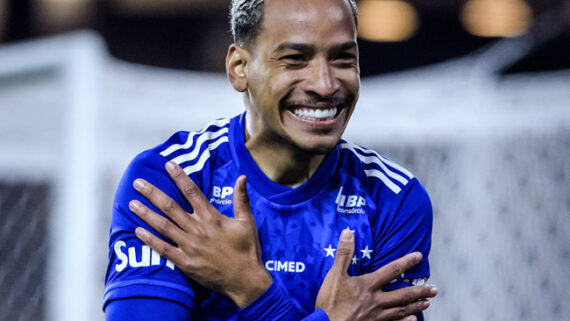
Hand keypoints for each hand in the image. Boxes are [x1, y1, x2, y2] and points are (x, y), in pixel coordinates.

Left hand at [129, 161, 272, 307]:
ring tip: (131, 204)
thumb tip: (241, 177)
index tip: (168, 165)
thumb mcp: (247, 221)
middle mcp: (198, 229)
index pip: (192, 191)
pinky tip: (137, 231)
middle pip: (170, 207)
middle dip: (152, 193)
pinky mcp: (185, 262)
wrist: (245, 280)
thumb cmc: (248, 250)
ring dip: (146, 214)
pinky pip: (164, 249)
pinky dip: (150, 240)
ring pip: (163, 226)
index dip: (179, 177)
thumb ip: (242, 199)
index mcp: (212, 218)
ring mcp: (190, 246)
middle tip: (137, 183)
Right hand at [316, 229, 437, 320]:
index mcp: (368, 285)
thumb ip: (343, 254)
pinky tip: (413, 319)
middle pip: (403, 294)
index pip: (392, 271)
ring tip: (427, 302)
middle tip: (434, 289)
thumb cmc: (329, 303)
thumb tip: (348, 232)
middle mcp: (376, 300)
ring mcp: (376, 315)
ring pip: (401, 309)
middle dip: (420, 291)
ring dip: (416, 305)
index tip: (419, 256)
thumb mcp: (334, 275)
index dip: (406, 262)